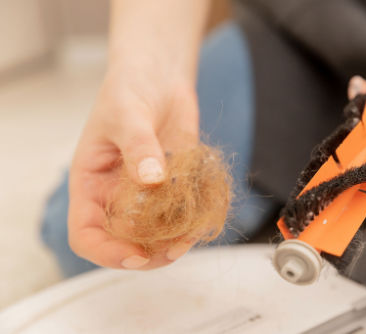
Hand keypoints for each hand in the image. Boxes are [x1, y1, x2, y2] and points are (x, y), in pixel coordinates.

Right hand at [68, 66, 201, 269]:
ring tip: (196, 231)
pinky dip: (195, 221)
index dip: (107, 253)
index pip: (86, 234)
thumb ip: (139, 146)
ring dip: (176, 241)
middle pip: (125, 243)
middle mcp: (117, 196)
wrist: (158, 77)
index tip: (136, 254)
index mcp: (91, 185)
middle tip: (177, 247)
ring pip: (157, 235)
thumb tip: (152, 180)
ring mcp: (147, 195)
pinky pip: (183, 214)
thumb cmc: (129, 90)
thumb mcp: (127, 113)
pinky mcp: (174, 187)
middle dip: (150, 253)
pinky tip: (207, 213)